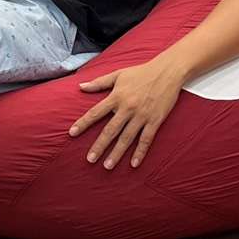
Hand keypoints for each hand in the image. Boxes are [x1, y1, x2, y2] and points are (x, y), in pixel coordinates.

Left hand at [67, 59, 182, 169]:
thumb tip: (80, 86)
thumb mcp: (118, 74)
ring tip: (107, 166)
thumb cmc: (140, 73)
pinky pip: (146, 140)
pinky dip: (140, 152)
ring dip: (116, 153)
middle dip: (99, 146)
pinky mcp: (155, 121)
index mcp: (116, 96)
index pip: (95, 112)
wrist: (166, 72)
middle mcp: (127, 108)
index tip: (72, 133)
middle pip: (110, 130)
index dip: (83, 123)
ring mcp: (141, 116)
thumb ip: (99, 82)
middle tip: (90, 159)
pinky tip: (133, 164)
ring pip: (127, 138)